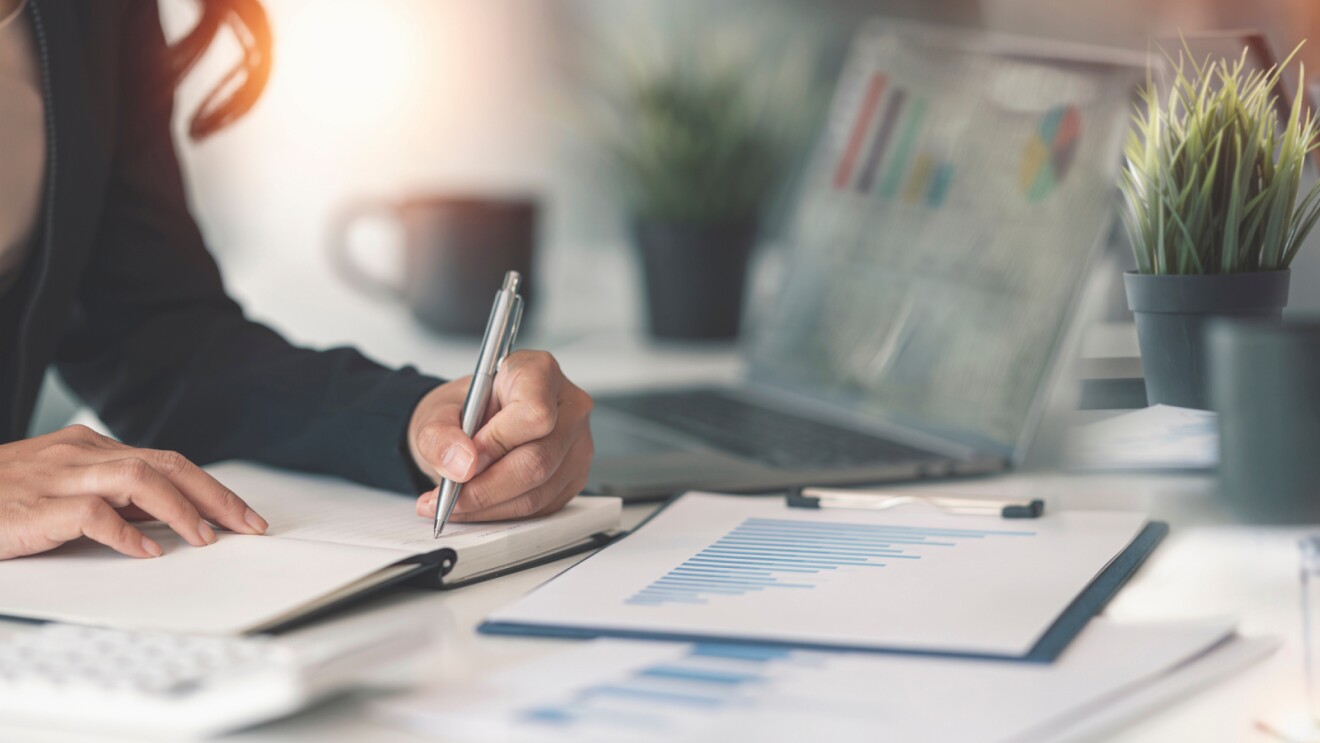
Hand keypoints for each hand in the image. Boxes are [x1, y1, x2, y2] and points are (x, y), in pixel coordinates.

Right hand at [0, 425, 267, 559]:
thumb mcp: (61, 491)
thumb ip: (111, 498)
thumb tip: (167, 519)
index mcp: (91, 448)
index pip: (168, 460)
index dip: (211, 488)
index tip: (242, 514)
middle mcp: (81, 454)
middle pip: (167, 463)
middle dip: (215, 495)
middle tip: (248, 525)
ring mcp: (59, 476)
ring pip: (140, 478)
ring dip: (182, 509)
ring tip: (207, 539)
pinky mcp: (37, 504)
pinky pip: (94, 513)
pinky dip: (126, 533)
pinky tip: (147, 553)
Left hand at [408, 350, 593, 521]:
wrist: (473, 425)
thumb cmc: (464, 410)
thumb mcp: (437, 413)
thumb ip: (440, 435)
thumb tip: (461, 465)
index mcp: (539, 373)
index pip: (535, 413)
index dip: (497, 442)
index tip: (466, 457)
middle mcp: (569, 407)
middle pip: (539, 460)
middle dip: (486, 486)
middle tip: (449, 494)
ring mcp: (577, 444)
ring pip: (538, 491)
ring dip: (490, 506)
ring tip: (454, 502)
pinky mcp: (574, 476)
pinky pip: (540, 507)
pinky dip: (502, 513)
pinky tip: (477, 505)